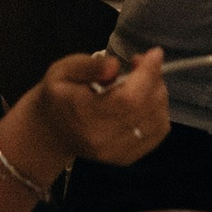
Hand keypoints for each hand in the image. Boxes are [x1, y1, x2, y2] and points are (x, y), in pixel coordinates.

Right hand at [30, 47, 168, 170]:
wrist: (52, 132)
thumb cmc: (59, 95)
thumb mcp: (63, 71)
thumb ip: (89, 66)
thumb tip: (115, 66)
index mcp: (84, 116)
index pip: (127, 99)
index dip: (147, 74)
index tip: (154, 53)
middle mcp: (102, 140)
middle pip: (146, 108)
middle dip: (154, 79)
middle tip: (141, 62)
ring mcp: (116, 153)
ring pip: (157, 121)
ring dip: (158, 94)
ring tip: (141, 80)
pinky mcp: (127, 158)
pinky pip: (158, 133)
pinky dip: (159, 111)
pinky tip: (145, 99)